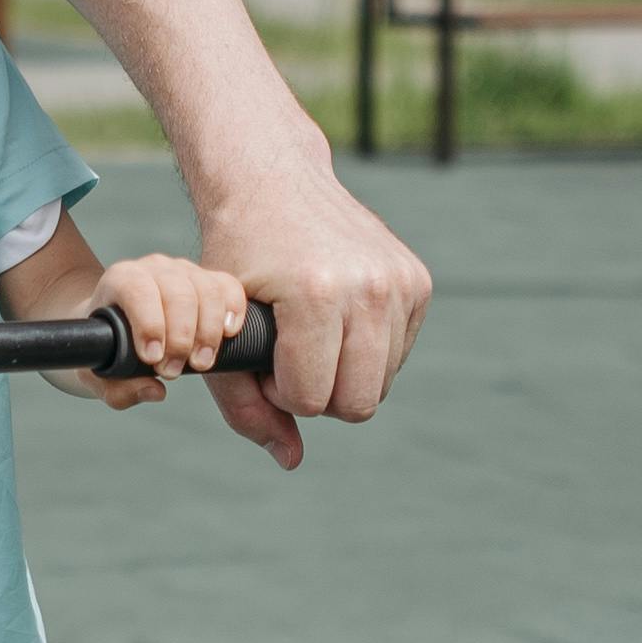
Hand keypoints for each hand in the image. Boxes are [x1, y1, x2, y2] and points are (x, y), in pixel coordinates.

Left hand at [80, 253, 247, 409]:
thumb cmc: (109, 347)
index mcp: (121, 279)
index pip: (138, 291)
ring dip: (208, 331)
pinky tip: (229, 334)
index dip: (149, 325)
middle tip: (173, 372)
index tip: (153, 359)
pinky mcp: (208, 279)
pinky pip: (228, 286)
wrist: (119, 326)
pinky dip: (233, 309)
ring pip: (206, 290)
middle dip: (180, 338)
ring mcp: (184, 270)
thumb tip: (156, 391)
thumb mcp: (102, 372)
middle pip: (178, 294)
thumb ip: (120, 388)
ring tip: (200, 363)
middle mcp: (154, 268)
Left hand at [190, 160, 429, 469]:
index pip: (312, 400)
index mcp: (317, 294)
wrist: (274, 181)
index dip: (280, 391)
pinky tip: (336, 317)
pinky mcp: (418, 281)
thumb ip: (243, 404)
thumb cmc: (238, 258)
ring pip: (381, 385)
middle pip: (358, 404)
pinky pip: (397, 355)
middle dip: (319, 395)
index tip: (263, 356)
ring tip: (310, 335)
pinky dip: (365, 351)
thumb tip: (290, 461)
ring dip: (342, 375)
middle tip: (289, 356)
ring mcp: (401, 281)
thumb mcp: (223, 328)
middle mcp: (369, 285)